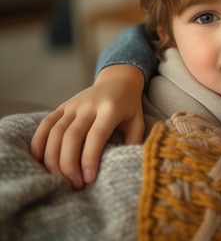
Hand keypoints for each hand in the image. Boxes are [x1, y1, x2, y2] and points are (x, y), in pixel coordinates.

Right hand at [31, 65, 144, 188]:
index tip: (89, 179)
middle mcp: (89, 105)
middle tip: (74, 184)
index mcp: (110, 109)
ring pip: (56, 132)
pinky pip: (46, 123)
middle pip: (72, 136)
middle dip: (69, 163)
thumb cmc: (129, 106)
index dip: (90, 158)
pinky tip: (39, 159)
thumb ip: (133, 141)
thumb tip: (125, 165)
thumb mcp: (138, 121)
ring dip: (53, 157)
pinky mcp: (62, 106)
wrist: (118, 80)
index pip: (97, 135)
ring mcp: (73, 105)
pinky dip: (39, 140)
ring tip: (60, 178)